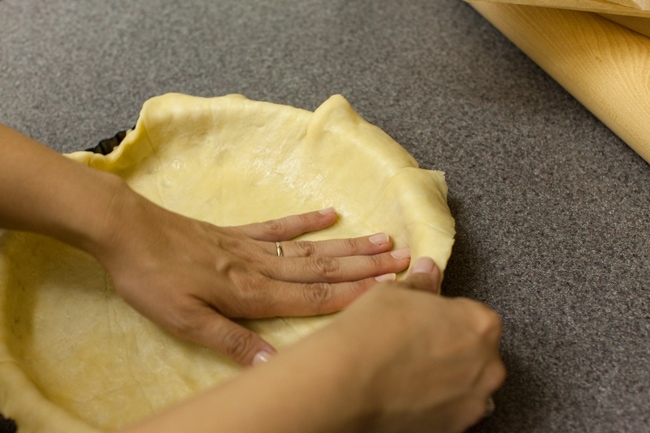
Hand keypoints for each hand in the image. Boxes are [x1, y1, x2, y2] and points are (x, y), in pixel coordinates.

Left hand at [93, 185, 410, 365]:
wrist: (127, 231)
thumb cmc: (152, 281)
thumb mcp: (186, 322)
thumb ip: (232, 343)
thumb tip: (274, 365)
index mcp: (252, 294)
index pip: (315, 298)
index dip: (355, 295)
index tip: (392, 289)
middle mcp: (261, 267)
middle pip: (323, 269)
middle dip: (367, 268)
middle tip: (405, 260)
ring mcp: (251, 246)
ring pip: (311, 248)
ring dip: (349, 247)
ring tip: (383, 240)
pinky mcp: (237, 233)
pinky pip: (279, 227)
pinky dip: (307, 221)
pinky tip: (329, 214)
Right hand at [326, 258, 504, 432]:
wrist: (346, 386)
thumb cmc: (372, 333)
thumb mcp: (394, 293)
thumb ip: (422, 284)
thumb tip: (429, 271)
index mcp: (480, 323)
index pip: (474, 315)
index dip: (447, 317)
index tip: (426, 321)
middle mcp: (487, 365)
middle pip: (476, 352)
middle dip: (452, 349)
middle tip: (415, 346)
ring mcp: (474, 401)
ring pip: (466, 384)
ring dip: (446, 378)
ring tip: (408, 373)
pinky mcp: (455, 428)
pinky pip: (452, 410)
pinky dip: (436, 403)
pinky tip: (407, 393)